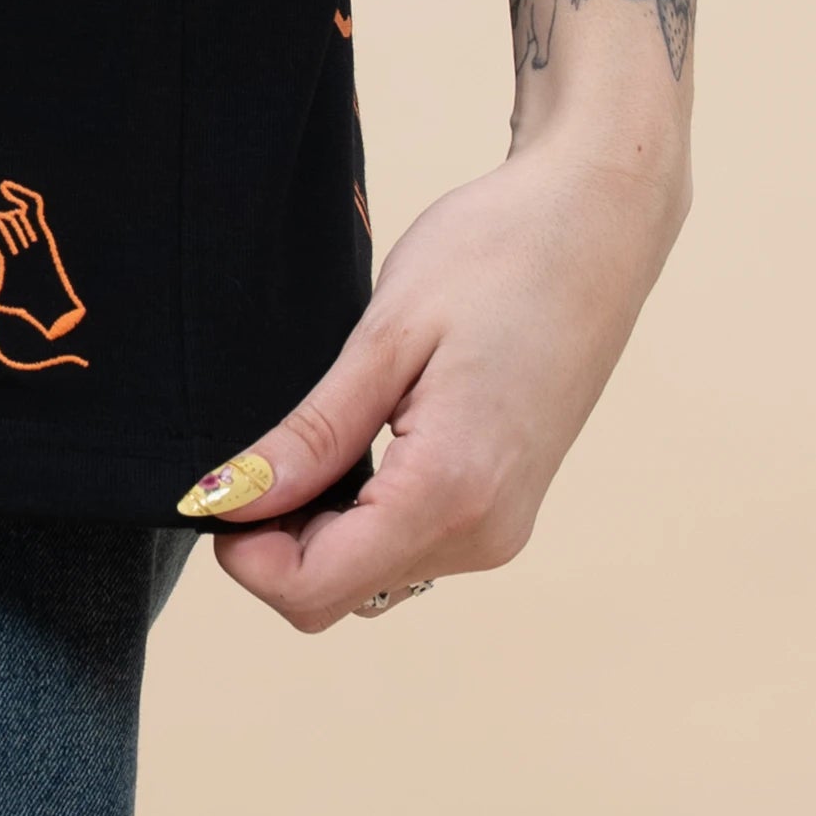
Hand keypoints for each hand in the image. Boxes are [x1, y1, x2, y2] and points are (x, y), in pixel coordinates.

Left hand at [188, 132, 688, 630]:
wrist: (597, 223)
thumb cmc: (496, 256)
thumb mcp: (386, 336)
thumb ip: (312, 436)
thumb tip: (228, 502)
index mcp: (452, 493)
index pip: (315, 589)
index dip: (246, 552)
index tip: (218, 482)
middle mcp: (485, 534)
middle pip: (338, 593)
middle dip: (277, 540)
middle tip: (261, 444)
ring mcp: (502, 528)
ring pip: (372, 574)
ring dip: (319, 527)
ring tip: (317, 427)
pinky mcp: (506, 509)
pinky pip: (410, 544)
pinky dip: (363, 513)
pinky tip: (358, 437)